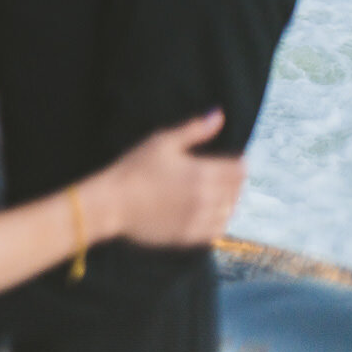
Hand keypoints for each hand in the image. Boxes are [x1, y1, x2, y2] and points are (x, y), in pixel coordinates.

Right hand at [102, 110, 246, 246]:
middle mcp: (206, 198)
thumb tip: (219, 114)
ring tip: (212, 195)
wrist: (112, 203)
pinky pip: (216, 231)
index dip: (237, 162)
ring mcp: (199, 220)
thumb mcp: (162, 141)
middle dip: (233, 182)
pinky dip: (217, 221)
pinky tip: (205, 214)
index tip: (228, 160)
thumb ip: (194, 129)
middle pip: (237, 191)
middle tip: (219, 176)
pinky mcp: (189, 237)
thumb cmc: (134, 168)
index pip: (239, 169)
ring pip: (229, 212)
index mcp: (202, 173)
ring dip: (226, 202)